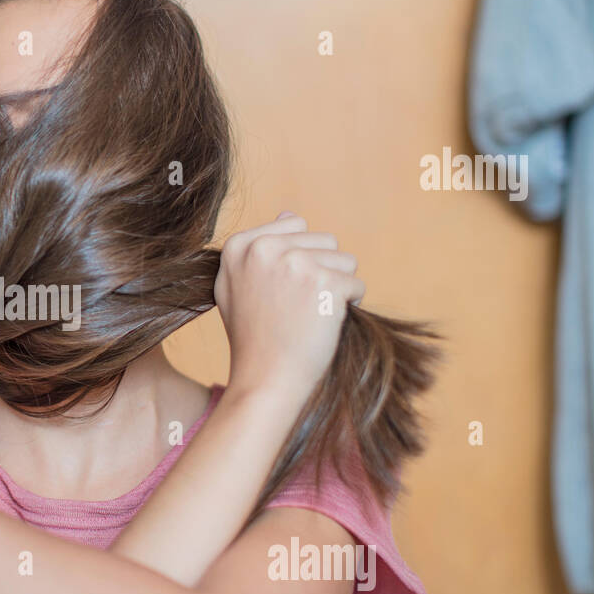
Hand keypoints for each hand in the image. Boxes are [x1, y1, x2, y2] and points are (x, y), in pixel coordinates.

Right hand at [214, 212, 363, 403]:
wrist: (266, 379)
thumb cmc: (254, 338)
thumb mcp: (237, 286)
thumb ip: (257, 249)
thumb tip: (289, 214)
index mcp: (239, 245)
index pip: (294, 227)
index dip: (296, 261)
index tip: (278, 292)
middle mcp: (264, 248)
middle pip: (323, 241)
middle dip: (320, 273)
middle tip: (295, 309)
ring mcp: (294, 263)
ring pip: (344, 259)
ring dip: (336, 288)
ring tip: (308, 316)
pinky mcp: (324, 282)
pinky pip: (356, 284)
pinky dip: (347, 307)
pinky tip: (322, 324)